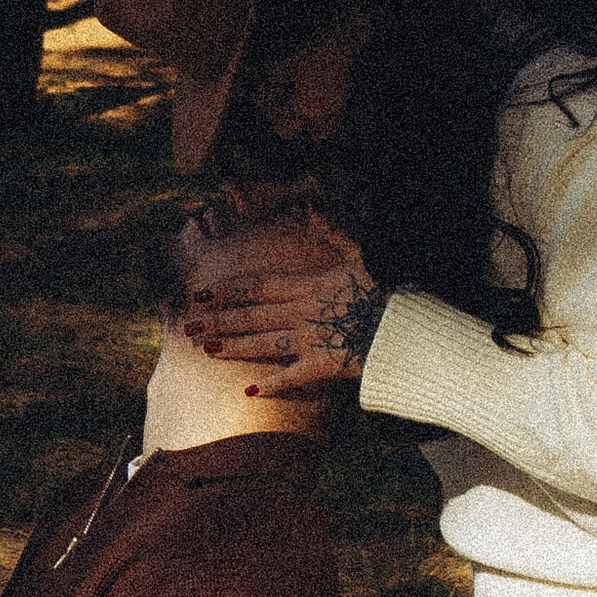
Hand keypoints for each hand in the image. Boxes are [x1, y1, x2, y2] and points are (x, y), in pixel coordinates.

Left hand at [182, 225, 384, 390]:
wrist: (408, 326)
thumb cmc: (385, 289)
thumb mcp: (360, 254)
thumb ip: (333, 232)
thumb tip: (313, 205)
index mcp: (309, 285)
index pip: (258, 286)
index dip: (228, 290)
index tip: (201, 293)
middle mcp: (303, 311)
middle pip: (252, 315)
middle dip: (219, 320)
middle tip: (188, 327)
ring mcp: (312, 339)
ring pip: (264, 343)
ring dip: (234, 347)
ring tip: (206, 350)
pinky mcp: (325, 365)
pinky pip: (293, 376)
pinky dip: (272, 384)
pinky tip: (250, 391)